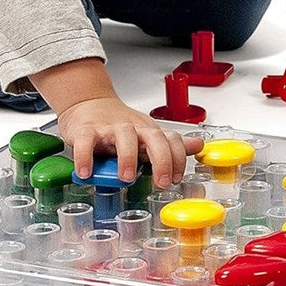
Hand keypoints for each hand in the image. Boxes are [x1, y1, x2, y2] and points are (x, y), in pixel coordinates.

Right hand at [57, 96, 204, 187]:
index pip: (171, 140)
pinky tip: (86, 173)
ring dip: (127, 156)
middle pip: (153, 137)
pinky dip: (86, 157)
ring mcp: (110, 128)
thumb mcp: (147, 136)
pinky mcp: (86, 130)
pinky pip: (86, 141)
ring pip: (124, 136)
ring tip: (127, 177)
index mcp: (149, 132)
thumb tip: (199, 145)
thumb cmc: (120, 126)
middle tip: (162, 182)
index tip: (177, 178)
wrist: (89, 104)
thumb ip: (171, 145)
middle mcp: (133, 128)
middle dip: (162, 159)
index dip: (178, 158)